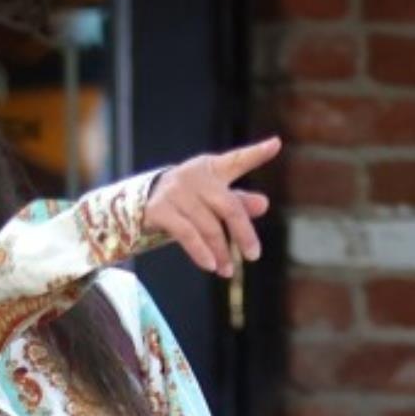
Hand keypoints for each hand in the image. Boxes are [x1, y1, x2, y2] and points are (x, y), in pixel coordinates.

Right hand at [144, 137, 279, 278]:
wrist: (139, 202)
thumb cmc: (185, 200)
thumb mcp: (211, 197)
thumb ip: (238, 201)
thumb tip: (263, 205)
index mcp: (212, 168)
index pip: (236, 161)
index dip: (256, 154)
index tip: (274, 145)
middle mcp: (195, 177)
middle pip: (228, 206)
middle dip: (243, 233)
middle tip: (254, 255)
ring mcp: (176, 192)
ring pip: (208, 226)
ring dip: (220, 251)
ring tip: (228, 270)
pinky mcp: (160, 210)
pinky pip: (186, 234)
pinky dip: (200, 252)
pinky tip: (210, 266)